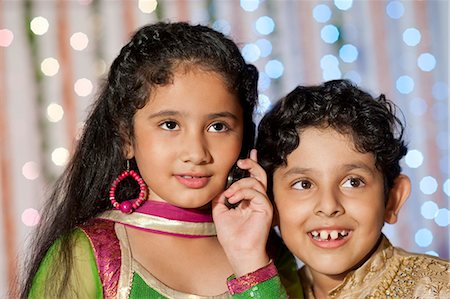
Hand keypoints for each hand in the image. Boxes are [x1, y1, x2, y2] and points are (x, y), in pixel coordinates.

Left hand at [212, 149, 272, 276]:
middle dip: (251, 164)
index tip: (246, 156)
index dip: (251, 165)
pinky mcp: (266, 208)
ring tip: (230, 195)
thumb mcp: (219, 212)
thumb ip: (220, 197)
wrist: (238, 251)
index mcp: (248, 199)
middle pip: (259, 175)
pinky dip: (243, 192)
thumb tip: (220, 187)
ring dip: (240, 185)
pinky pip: (256, 192)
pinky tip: (233, 199)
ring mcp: (263, 203)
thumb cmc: (231, 236)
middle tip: (241, 161)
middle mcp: (257, 200)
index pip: (252, 178)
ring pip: (256, 182)